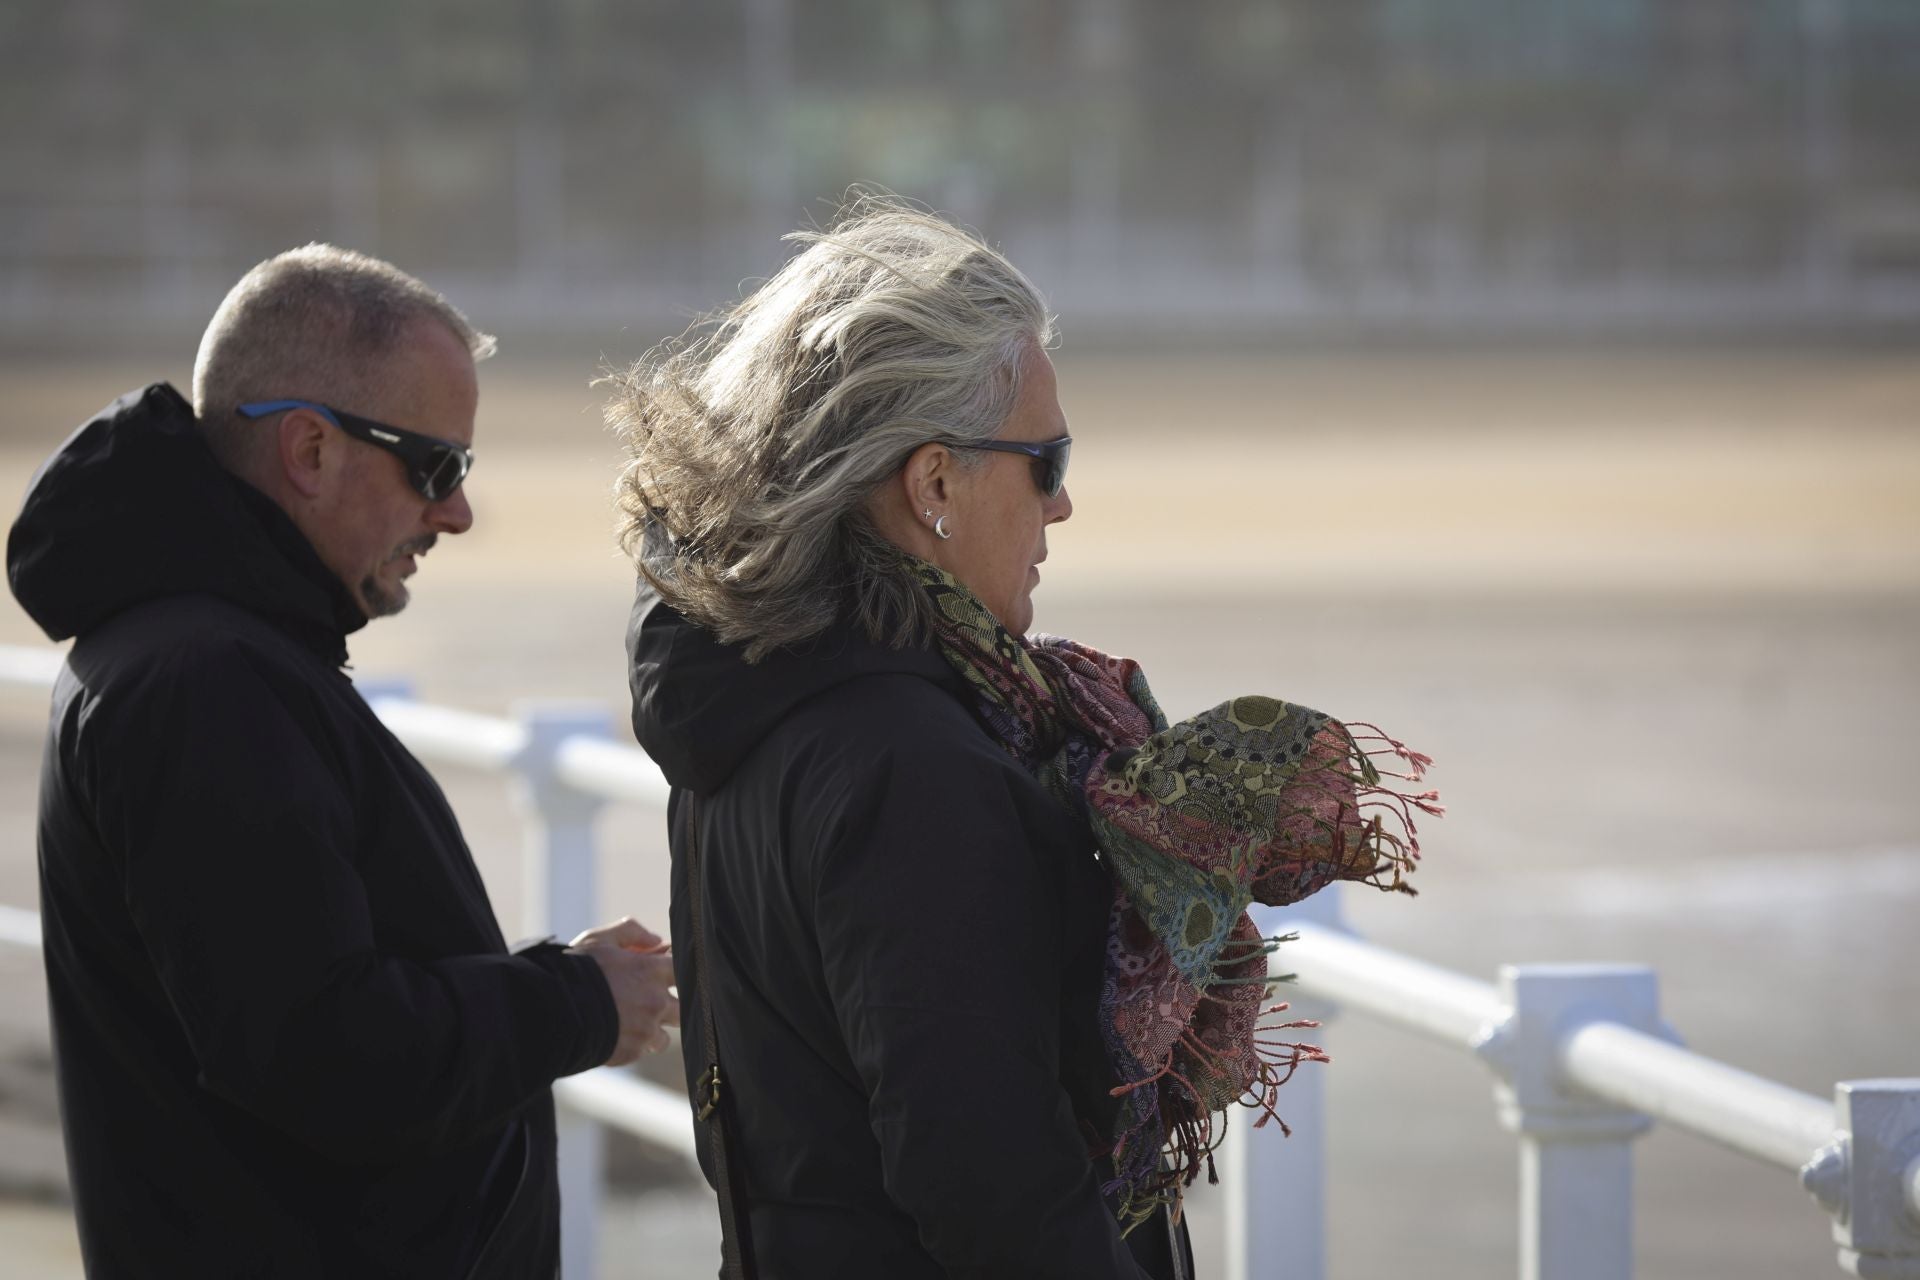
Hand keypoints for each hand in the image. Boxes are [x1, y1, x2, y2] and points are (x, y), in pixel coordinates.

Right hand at [567, 917, 679, 1065]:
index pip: (683, 971)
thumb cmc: (574, 971)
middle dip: (669, 1006)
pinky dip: (632, 1045)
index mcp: (651, 971)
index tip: (662, 975)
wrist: (550, 1011)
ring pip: (664, 1036)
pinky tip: (613, 1036)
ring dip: (652, 1031)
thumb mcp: (598, 939)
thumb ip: (630, 932)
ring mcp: (646, 1030)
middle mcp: (656, 1001)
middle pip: (683, 1007)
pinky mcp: (632, 1052)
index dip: (674, 972)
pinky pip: (642, 1051)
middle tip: (647, 1003)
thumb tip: (656, 940)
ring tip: (628, 1025)